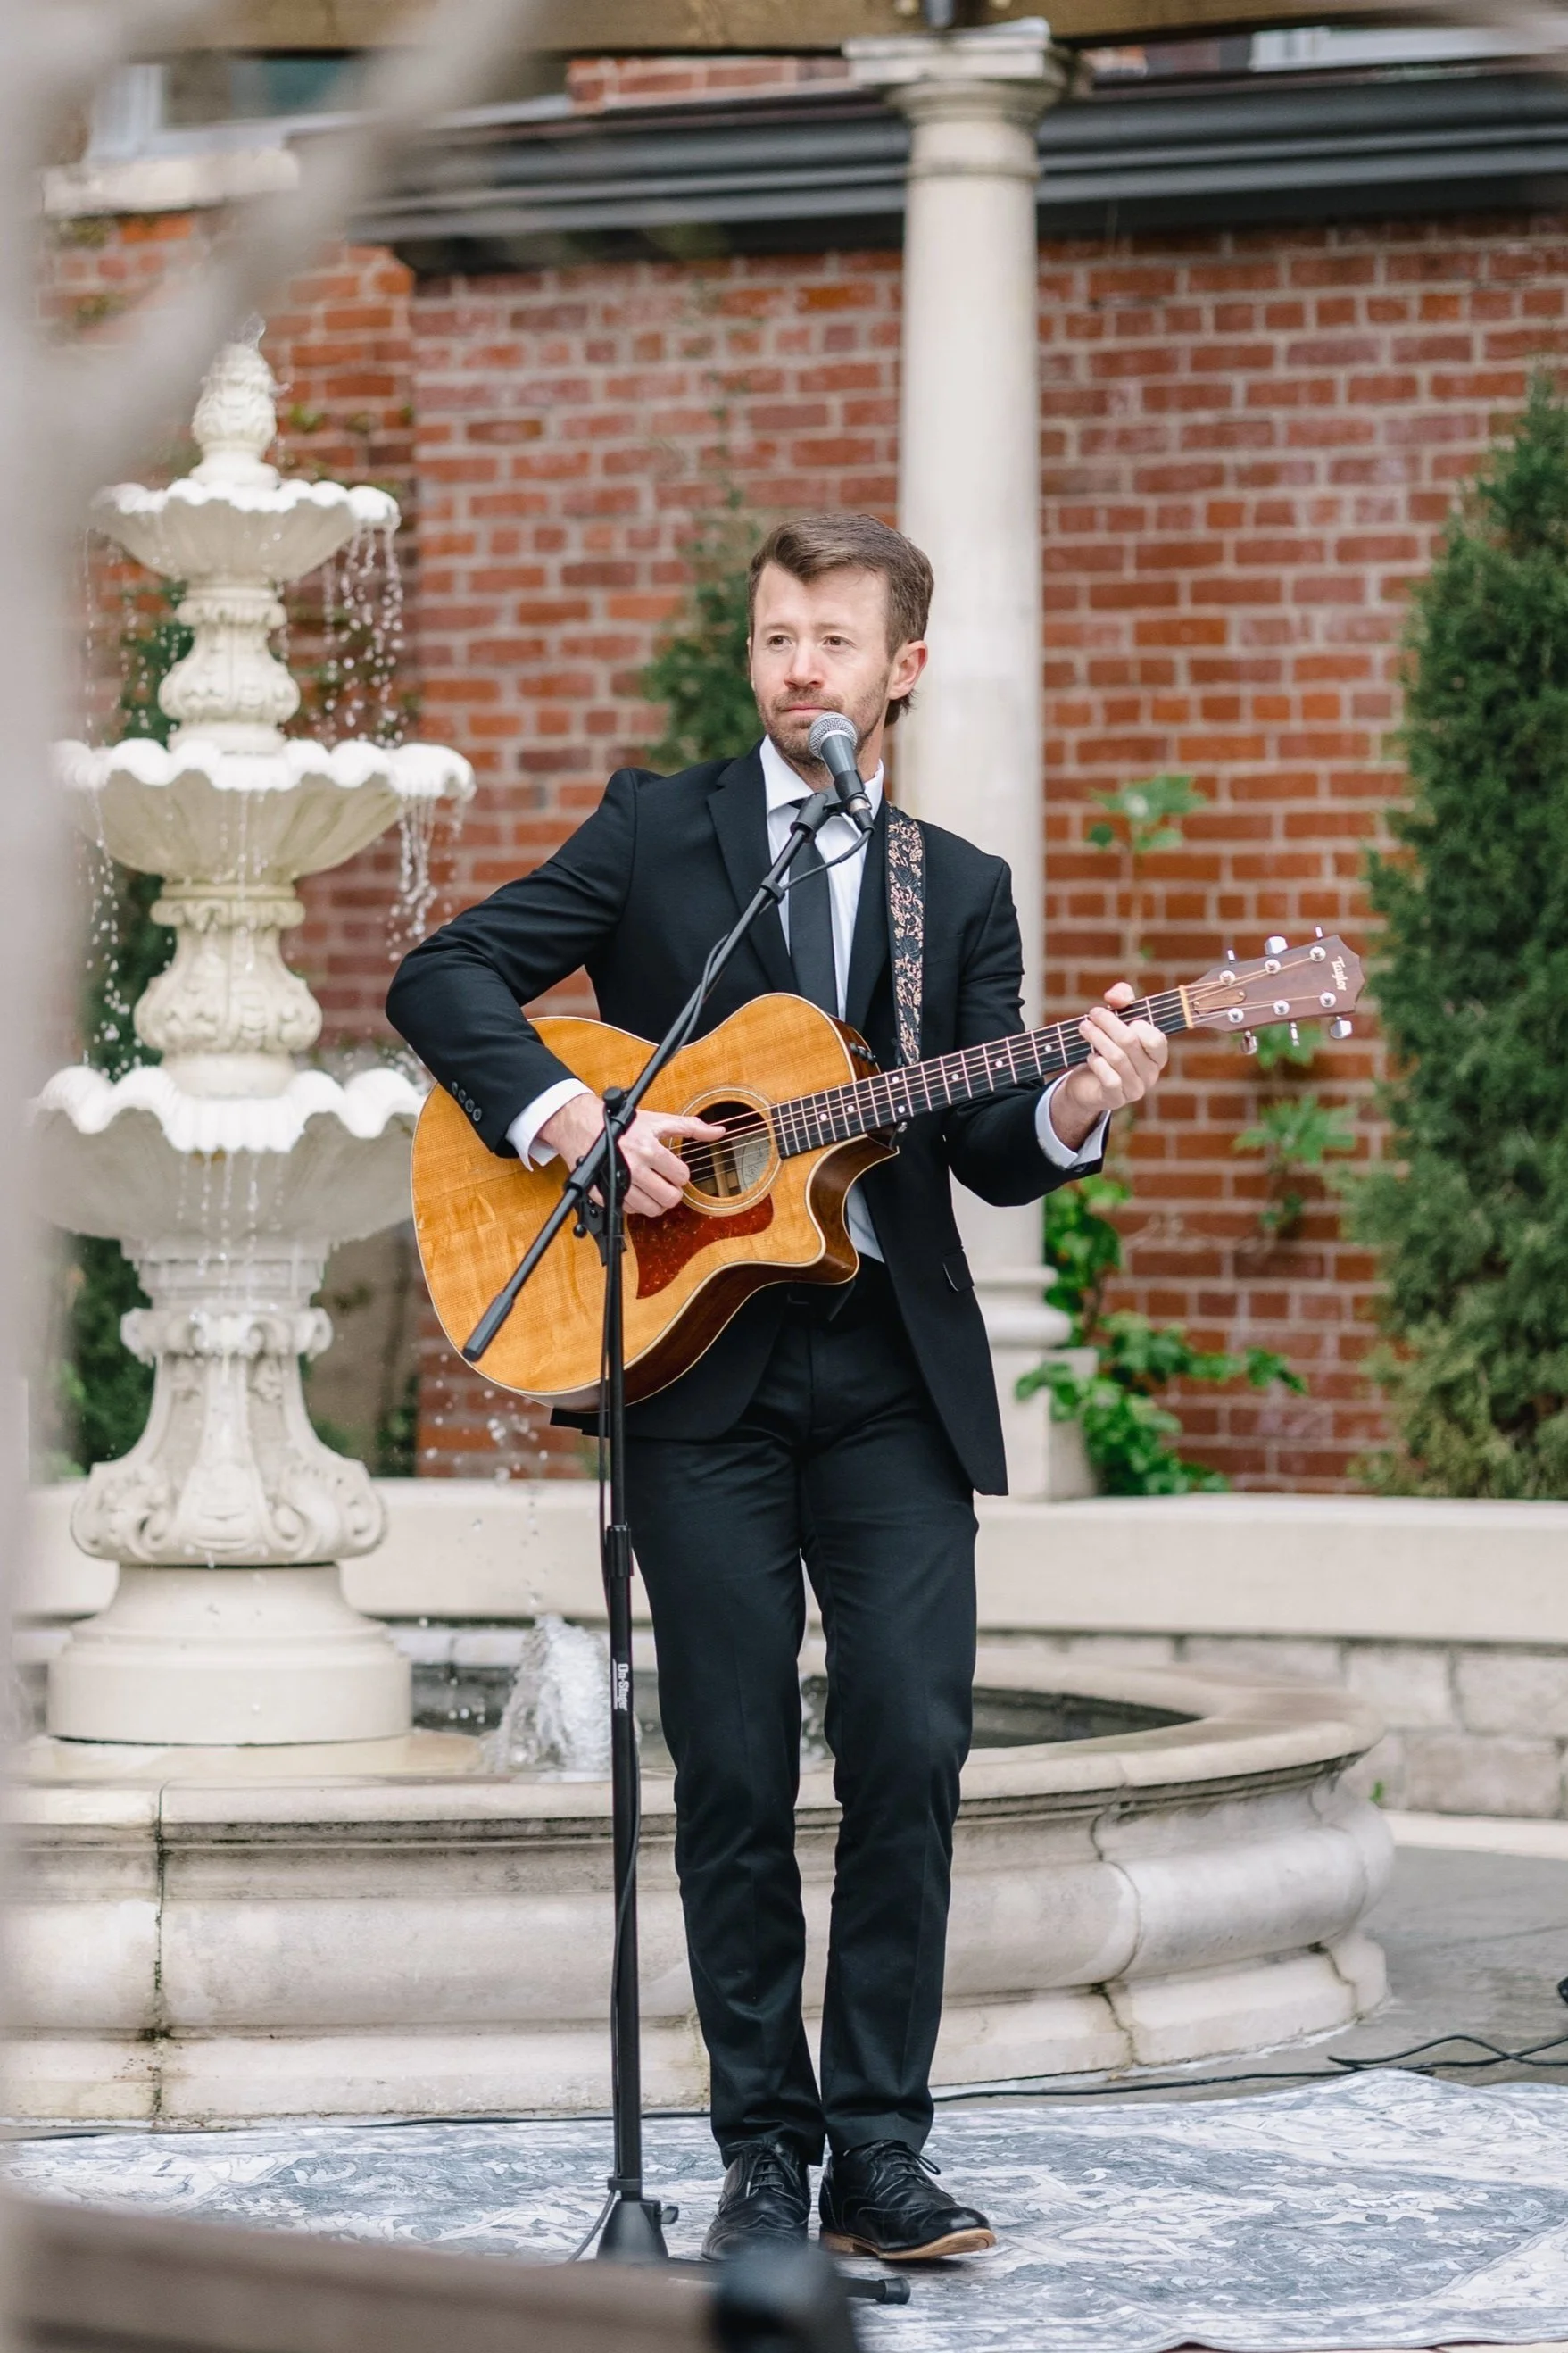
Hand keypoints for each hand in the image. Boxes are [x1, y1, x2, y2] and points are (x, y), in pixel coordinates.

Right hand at [538, 1095, 725, 1219]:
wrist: (581, 1125)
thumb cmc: (619, 1123)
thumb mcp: (657, 1120)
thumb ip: (691, 1127)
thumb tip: (719, 1131)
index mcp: (649, 1150)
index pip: (681, 1177)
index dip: (681, 1174)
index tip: (673, 1169)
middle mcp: (634, 1169)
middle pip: (669, 1199)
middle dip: (672, 1192)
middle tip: (667, 1183)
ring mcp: (618, 1184)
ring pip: (651, 1210)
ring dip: (655, 1201)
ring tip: (652, 1186)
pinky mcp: (604, 1194)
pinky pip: (629, 1211)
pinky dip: (635, 1204)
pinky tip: (634, 1189)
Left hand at [1049, 981, 1168, 1151]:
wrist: (1087, 1085)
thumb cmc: (1107, 1047)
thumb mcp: (1117, 1019)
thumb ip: (1122, 998)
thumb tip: (1115, 996)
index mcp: (1156, 1056)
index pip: (1156, 1039)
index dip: (1137, 1023)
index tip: (1118, 1012)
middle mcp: (1150, 1074)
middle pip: (1130, 1042)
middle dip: (1108, 1023)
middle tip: (1092, 1013)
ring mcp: (1135, 1089)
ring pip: (1117, 1057)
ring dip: (1097, 1038)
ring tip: (1084, 1027)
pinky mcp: (1116, 1099)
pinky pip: (1109, 1079)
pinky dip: (1097, 1063)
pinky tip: (1090, 1057)